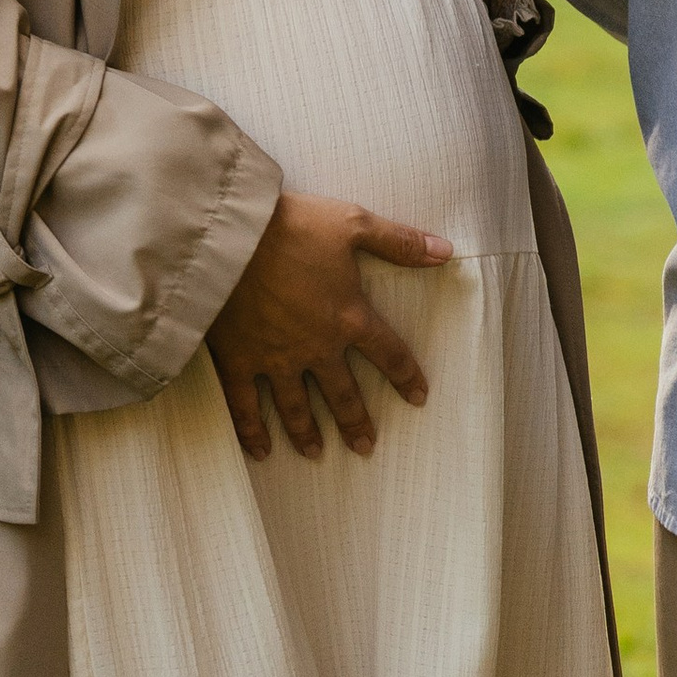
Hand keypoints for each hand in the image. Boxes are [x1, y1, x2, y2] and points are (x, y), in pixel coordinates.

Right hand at [207, 193, 452, 461]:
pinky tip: (260, 451)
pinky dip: (253, 430)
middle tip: (365, 446)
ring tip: (316, 453)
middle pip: (342, 393)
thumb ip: (398, 241)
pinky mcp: (239, 361)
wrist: (231, 238)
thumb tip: (445, 252)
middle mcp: (316, 348)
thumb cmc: (293, 226)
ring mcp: (276, 359)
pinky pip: (246, 406)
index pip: (388, 353)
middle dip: (355, 421)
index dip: (406, 375)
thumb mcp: (352, 223)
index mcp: (348, 317)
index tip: (418, 397)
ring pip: (297, 408)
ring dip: (308, 433)